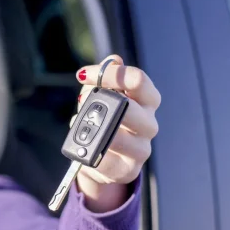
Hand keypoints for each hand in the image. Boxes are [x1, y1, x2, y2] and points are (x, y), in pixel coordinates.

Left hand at [71, 55, 160, 210]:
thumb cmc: (103, 121)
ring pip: (119, 138)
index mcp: (146, 102)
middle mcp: (149, 124)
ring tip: (81, 127)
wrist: (98, 157)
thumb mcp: (101, 96)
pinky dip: (92, 153)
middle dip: (103, 105)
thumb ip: (105, 78)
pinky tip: (84, 147)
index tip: (84, 75)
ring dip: (95, 131)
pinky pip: (108, 161)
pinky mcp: (127, 170)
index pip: (139, 81)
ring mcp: (141, 149)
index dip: (111, 74)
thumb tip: (114, 59)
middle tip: (83, 104)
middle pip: (130, 109)